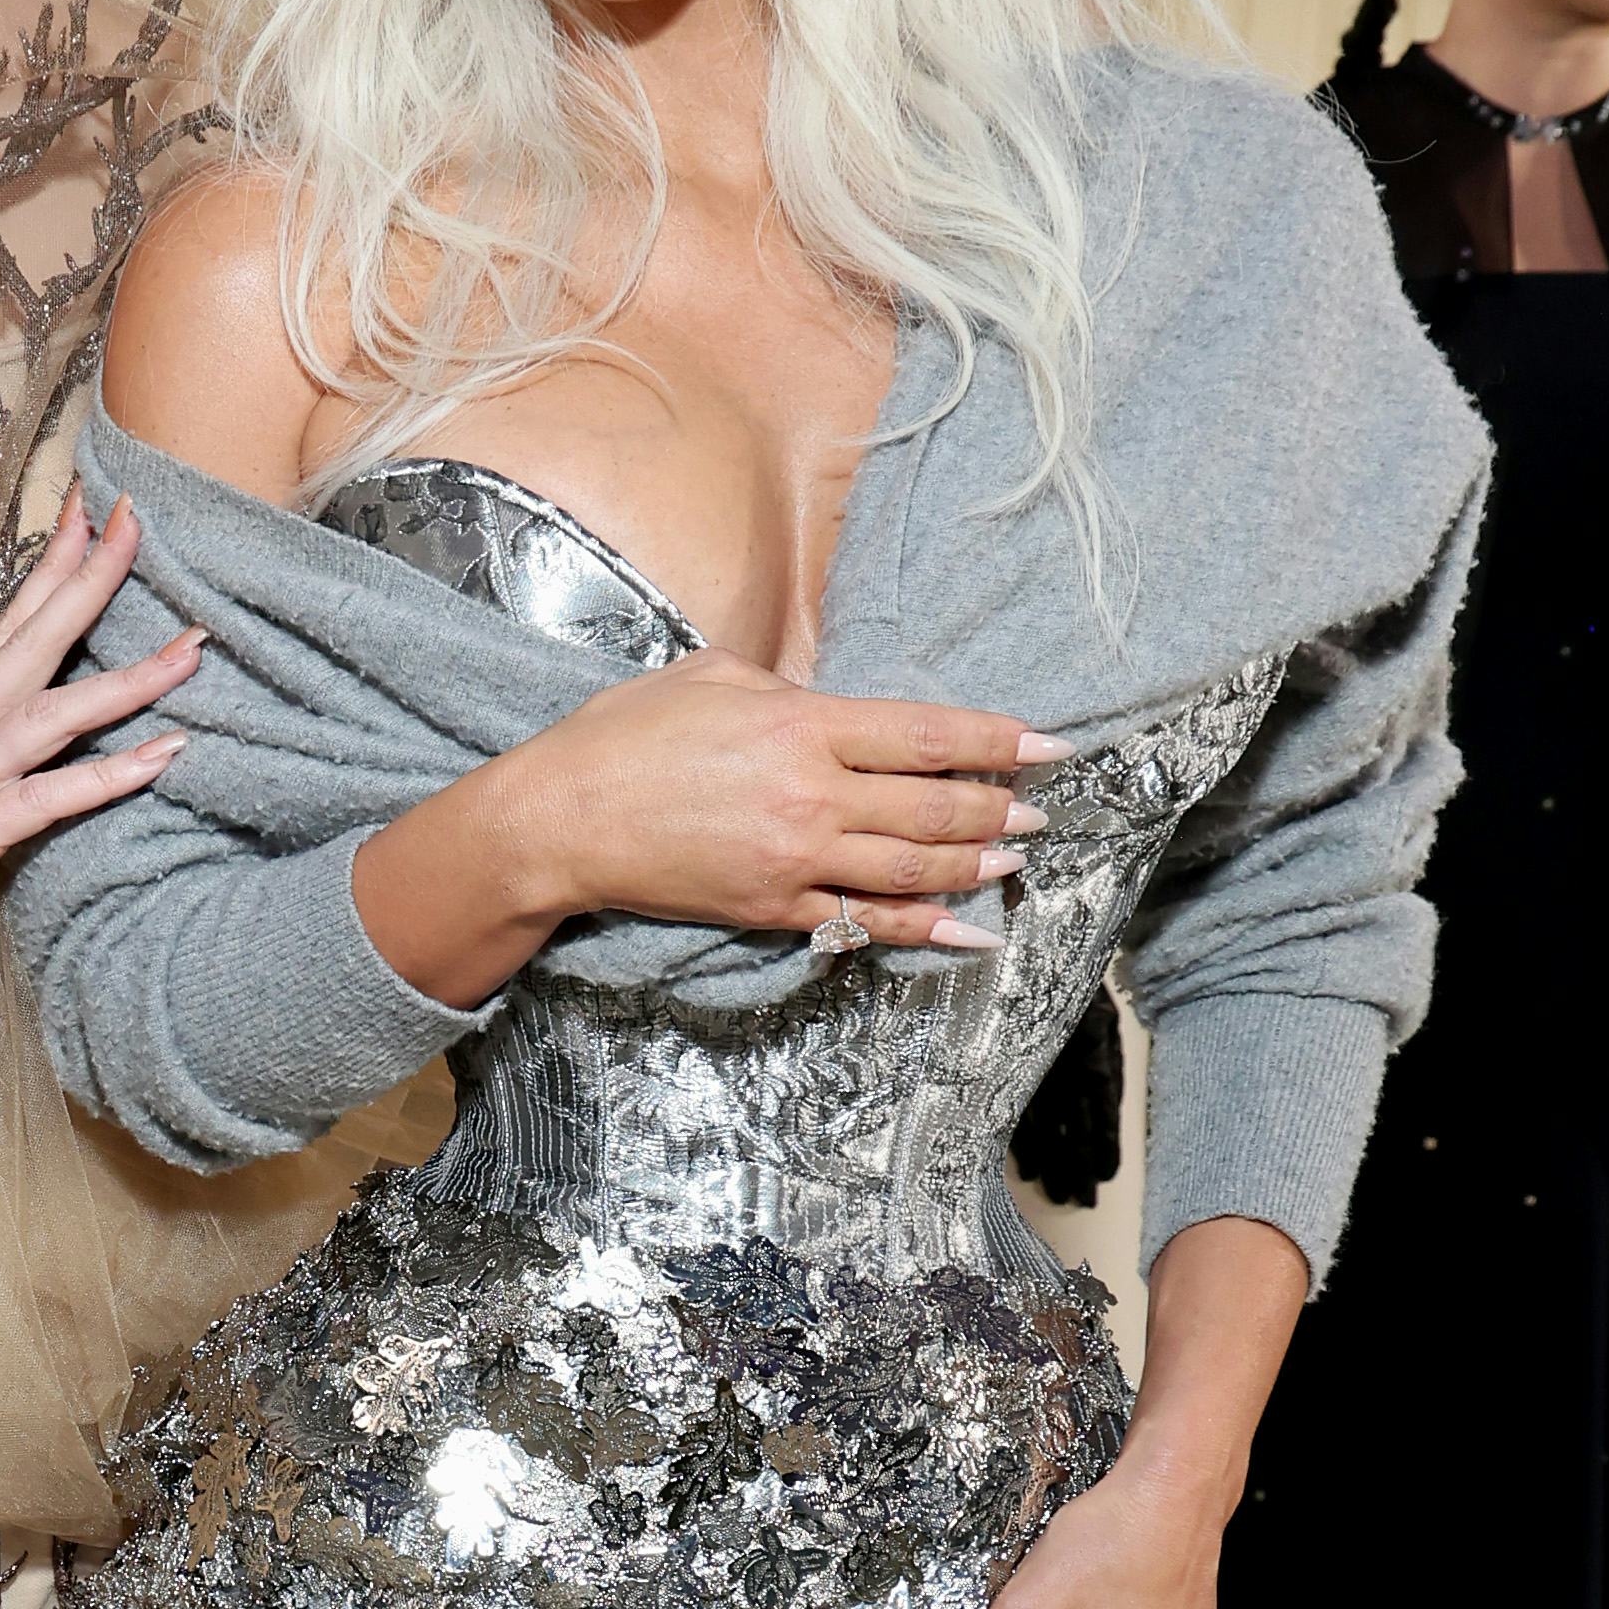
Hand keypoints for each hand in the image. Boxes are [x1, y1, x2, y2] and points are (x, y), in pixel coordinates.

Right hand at [0, 490, 198, 994]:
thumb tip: (31, 724)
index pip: (12, 624)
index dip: (54, 564)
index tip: (97, 507)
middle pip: (35, 641)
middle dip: (90, 579)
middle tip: (140, 520)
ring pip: (51, 713)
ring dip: (127, 678)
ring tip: (191, 647)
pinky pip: (46, 800)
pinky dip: (106, 777)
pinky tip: (163, 756)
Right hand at [535, 656, 1055, 951]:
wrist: (560, 820)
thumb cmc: (626, 735)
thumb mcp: (713, 676)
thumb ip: (788, 689)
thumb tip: (835, 705)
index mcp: (801, 726)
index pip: (925, 736)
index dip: (995, 741)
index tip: (1048, 745)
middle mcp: (810, 795)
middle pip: (933, 808)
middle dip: (998, 807)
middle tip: (1038, 807)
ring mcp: (795, 858)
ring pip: (912, 870)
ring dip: (975, 865)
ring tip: (1015, 858)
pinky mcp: (772, 907)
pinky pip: (864, 922)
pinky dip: (924, 932)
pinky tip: (968, 933)